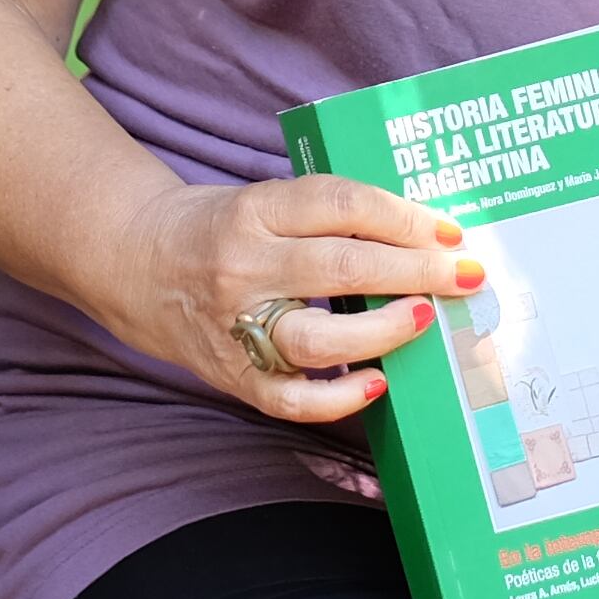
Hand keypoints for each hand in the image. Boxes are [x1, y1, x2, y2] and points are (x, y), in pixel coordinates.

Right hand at [118, 176, 488, 425]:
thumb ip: (329, 216)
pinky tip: (377, 384)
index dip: (403, 216)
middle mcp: (243, 266)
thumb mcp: (265, 200)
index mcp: (255, 210)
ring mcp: (235, 325)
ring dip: (381, 331)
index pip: (340, 204)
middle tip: (465, 275)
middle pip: (341, 268)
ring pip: (316, 338)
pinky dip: (337, 397)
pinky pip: (289, 398)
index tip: (450, 230)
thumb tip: (425, 235)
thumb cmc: (220, 228)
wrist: (133, 261)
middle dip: (415, 270)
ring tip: (423, 318)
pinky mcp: (232, 374)